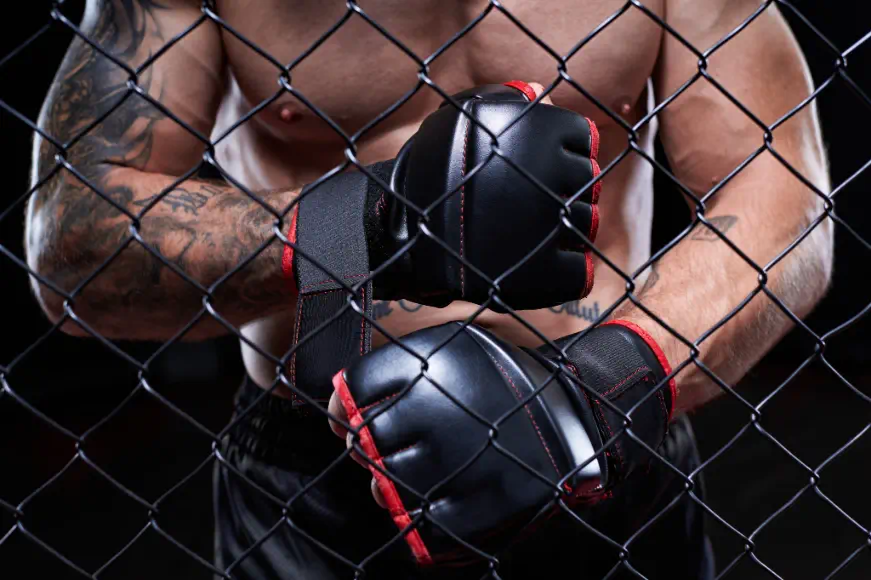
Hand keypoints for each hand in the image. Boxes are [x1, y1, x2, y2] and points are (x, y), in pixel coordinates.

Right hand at [286, 81, 601, 311]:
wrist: (399, 233)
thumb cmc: (427, 173)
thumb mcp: (460, 121)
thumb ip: (503, 102)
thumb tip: (539, 91)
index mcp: (540, 134)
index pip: (582, 142)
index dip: (563, 158)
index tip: (539, 172)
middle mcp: (552, 175)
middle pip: (587, 185)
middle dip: (563, 194)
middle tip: (528, 207)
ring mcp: (551, 226)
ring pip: (586, 226)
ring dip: (564, 231)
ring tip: (528, 235)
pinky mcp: (545, 274)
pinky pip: (578, 272)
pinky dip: (565, 273)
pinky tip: (538, 265)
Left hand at [327, 321, 673, 565]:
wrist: (584, 413)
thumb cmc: (512, 382)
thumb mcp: (462, 351)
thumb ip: (403, 370)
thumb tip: (342, 406)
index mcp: (433, 367)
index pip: (357, 393)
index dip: (342, 409)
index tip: (345, 419)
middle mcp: (438, 412)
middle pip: (366, 443)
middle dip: (369, 448)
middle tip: (385, 447)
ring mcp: (457, 463)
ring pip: (387, 488)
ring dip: (390, 485)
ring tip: (413, 474)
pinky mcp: (479, 508)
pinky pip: (423, 527)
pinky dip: (418, 519)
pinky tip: (434, 500)